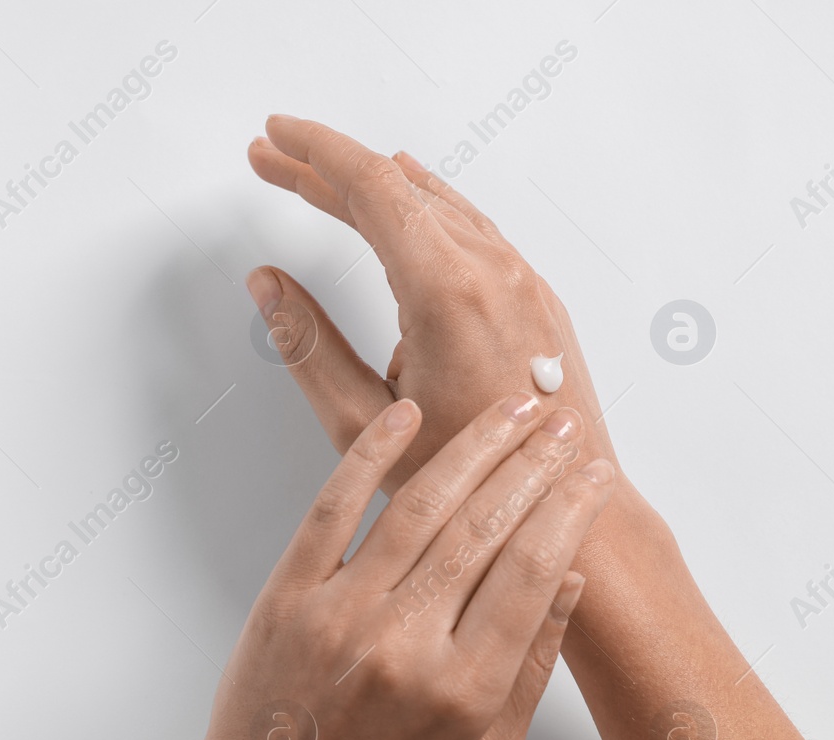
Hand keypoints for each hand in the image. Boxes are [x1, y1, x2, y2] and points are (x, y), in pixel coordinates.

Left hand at [172, 393, 611, 739]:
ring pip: (419, 508)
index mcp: (464, 689)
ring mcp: (340, 616)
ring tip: (510, 411)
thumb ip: (531, 669)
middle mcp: (405, 647)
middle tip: (561, 424)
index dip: (571, 511)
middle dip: (533, 465)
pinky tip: (404, 417)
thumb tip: (570, 577)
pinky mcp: (287, 599)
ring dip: (472, 448)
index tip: (594, 476)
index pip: (534, 571)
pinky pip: (332, 511)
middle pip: (485, 528)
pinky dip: (369, 457)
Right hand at [245, 115, 619, 494]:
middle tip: (272, 157)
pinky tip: (404, 198)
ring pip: (436, 202)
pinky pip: (468, 225)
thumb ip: (308, 347)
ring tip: (318, 180)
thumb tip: (267, 286)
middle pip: (398, 187)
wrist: (566, 506)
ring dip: (372, 186)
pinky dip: (419, 203)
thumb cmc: (473, 482)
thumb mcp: (364, 422)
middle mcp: (492, 271)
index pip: (371, 189)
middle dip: (327, 167)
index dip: (313, 155)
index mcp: (447, 292)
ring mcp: (520, 280)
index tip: (273, 138)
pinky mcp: (532, 296)